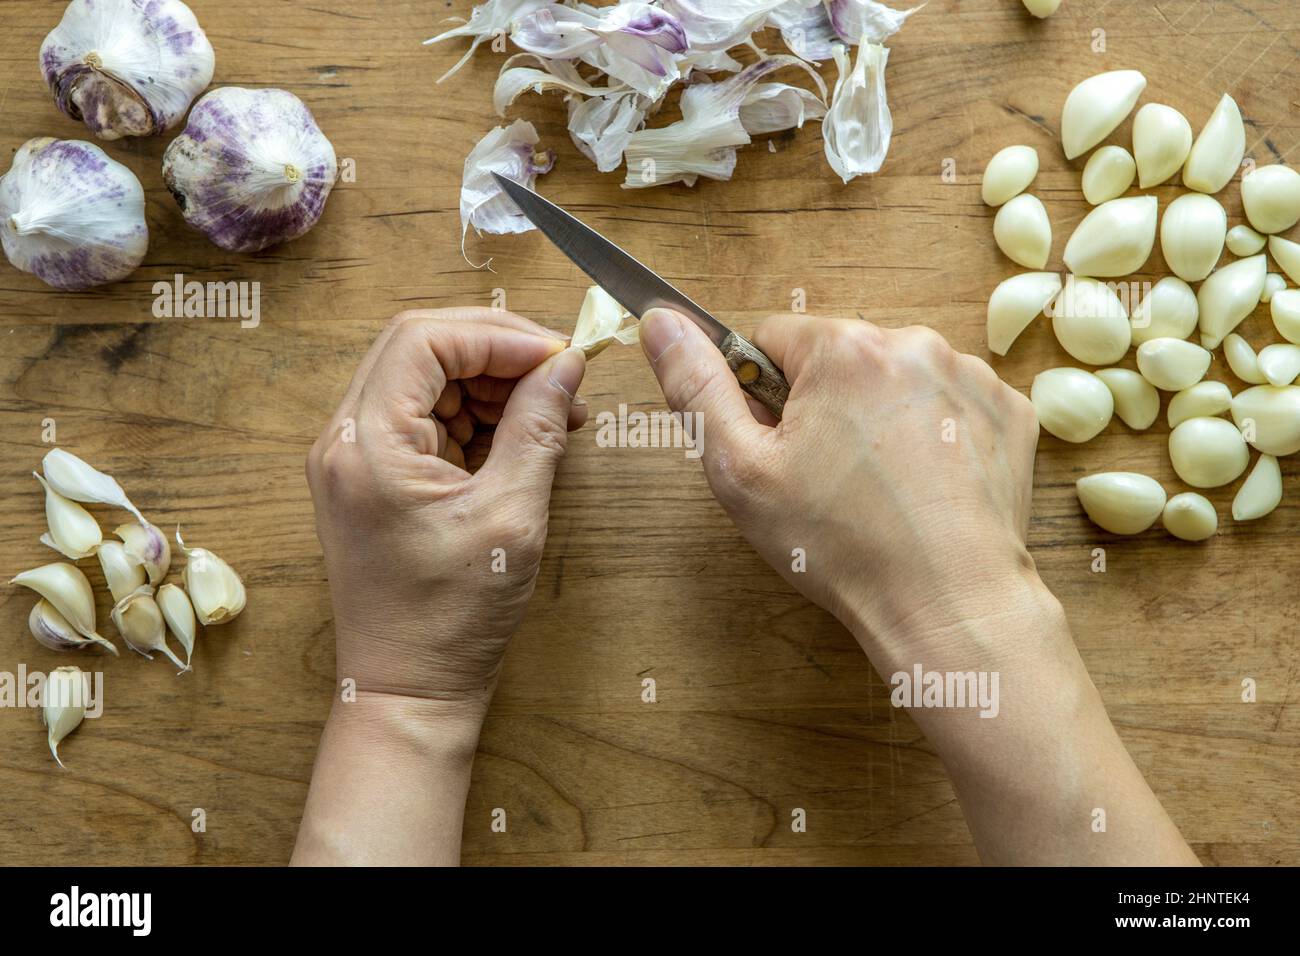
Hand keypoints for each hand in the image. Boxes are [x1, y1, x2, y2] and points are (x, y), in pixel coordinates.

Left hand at [306, 308, 586, 711]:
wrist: (408, 690)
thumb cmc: (449, 621)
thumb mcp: (510, 517)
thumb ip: (536, 429)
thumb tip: (566, 366)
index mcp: (366, 444)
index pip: (424, 339)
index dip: (497, 336)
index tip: (557, 355)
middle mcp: (346, 441)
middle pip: (420, 348)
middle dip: (497, 352)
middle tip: (561, 375)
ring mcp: (355, 459)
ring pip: (425, 379)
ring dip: (491, 384)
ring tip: (553, 414)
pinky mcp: (372, 478)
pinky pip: (425, 418)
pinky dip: (476, 416)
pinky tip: (523, 436)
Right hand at [639, 310, 1196, 865]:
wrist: (949, 603)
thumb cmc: (841, 546)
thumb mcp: (741, 472)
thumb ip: (696, 387)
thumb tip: (661, 321)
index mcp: (844, 349)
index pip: (773, 339)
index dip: (764, 397)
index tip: (780, 448)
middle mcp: (915, 344)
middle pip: (838, 358)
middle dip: (824, 405)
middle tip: (826, 479)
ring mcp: (970, 376)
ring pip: (895, 381)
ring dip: (880, 418)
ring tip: (880, 491)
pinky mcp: (1009, 412)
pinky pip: (948, 405)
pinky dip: (933, 435)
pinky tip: (924, 488)